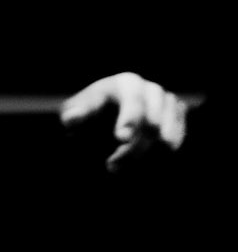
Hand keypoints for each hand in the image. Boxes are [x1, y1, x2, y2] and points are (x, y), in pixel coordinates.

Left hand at [60, 72, 187, 171]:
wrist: (110, 115)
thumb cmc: (92, 113)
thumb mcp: (78, 112)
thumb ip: (74, 115)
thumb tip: (72, 118)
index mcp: (126, 84)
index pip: (133, 101)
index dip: (129, 119)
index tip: (121, 138)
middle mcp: (152, 90)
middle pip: (152, 123)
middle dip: (132, 149)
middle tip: (111, 166)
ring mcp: (168, 104)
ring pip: (166, 137)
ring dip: (144, 158)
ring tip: (119, 168)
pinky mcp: (178, 118)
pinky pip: (175, 144)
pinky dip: (158, 158)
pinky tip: (138, 164)